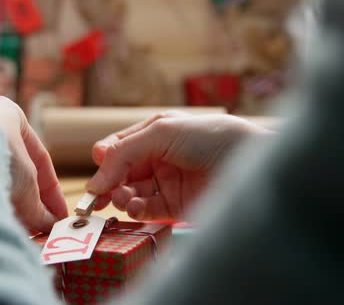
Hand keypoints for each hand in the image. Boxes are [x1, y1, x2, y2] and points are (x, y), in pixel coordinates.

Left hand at [0, 97, 67, 231]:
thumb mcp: (26, 184)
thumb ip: (38, 206)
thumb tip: (47, 226)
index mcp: (8, 113)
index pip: (37, 158)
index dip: (51, 192)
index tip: (57, 215)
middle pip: (11, 170)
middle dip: (25, 202)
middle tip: (35, 228)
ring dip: (2, 205)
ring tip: (12, 230)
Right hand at [86, 111, 271, 220]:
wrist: (249, 162)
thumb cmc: (209, 137)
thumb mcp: (161, 132)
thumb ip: (124, 152)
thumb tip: (95, 180)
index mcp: (153, 135)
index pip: (116, 148)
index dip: (104, 162)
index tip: (99, 176)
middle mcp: (156, 159)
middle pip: (119, 174)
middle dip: (109, 184)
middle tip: (100, 196)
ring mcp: (165, 184)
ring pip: (129, 194)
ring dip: (121, 198)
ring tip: (124, 199)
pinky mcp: (174, 207)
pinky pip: (146, 211)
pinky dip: (136, 211)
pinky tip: (136, 208)